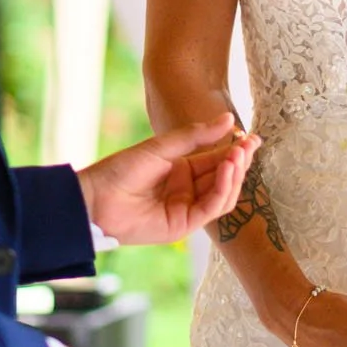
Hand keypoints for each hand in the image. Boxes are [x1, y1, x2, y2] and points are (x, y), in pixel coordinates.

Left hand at [78, 114, 257, 245]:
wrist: (95, 198)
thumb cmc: (121, 169)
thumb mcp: (161, 147)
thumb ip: (195, 136)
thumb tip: (228, 119)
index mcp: (183, 170)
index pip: (217, 159)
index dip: (235, 149)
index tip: (251, 136)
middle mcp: (188, 190)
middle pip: (224, 177)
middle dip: (239, 161)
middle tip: (249, 144)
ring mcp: (187, 209)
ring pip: (223, 195)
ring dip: (234, 175)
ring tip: (237, 155)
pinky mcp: (182, 226)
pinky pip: (210, 209)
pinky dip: (222, 190)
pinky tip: (226, 170)